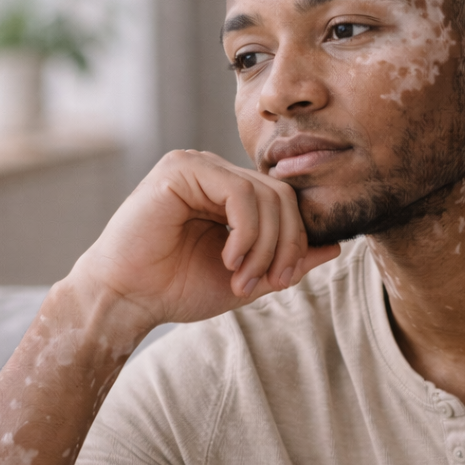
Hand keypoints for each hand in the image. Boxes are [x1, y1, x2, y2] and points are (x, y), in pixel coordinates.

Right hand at [72, 149, 340, 331]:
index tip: (280, 282)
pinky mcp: (181, 169)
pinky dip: (245, 232)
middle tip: (266, 283)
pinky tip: (228, 258)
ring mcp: (199, 166)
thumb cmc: (177, 288)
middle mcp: (217, 174)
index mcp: (231, 195)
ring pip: (266, 195)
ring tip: (241, 277)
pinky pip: (239, 192)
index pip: (286, 203)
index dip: (296, 242)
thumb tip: (337, 246)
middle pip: (283, 196)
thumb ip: (288, 261)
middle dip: (284, 246)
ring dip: (264, 246)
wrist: (127, 299)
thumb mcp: (248, 278)